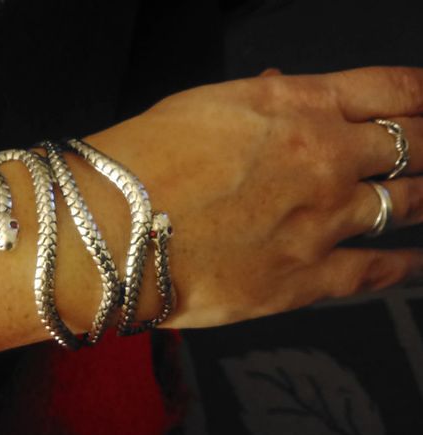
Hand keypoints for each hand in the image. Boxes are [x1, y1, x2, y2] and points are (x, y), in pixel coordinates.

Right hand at [87, 67, 422, 326]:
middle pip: (411, 144)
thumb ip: (258, 101)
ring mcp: (323, 220)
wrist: (110, 231)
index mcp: (297, 106)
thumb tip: (285, 89)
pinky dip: (404, 265)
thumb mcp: (201, 108)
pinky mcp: (305, 278)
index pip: (389, 89)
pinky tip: (416, 262)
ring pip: (404, 203)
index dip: (422, 94)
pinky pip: (375, 270)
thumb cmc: (138, 163)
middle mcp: (325, 158)